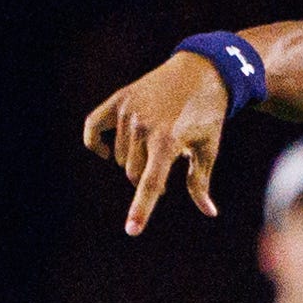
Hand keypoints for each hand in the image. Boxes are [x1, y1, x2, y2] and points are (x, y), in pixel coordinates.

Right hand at [80, 54, 228, 234]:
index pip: (150, 184)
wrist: (202, 71)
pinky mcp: (119, 100)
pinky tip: (104, 151)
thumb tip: (210, 212)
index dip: (141, 210)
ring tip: (154, 143)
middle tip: (163, 164)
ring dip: (132, 159)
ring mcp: (129, 112)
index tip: (132, 230)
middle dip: (145, 177)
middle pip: (132, 173)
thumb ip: (200, 182)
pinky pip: (93, 127)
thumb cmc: (208, 114)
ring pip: (118, 156)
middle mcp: (144, 127)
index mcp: (168, 142)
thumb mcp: (208, 148)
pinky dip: (95, 143)